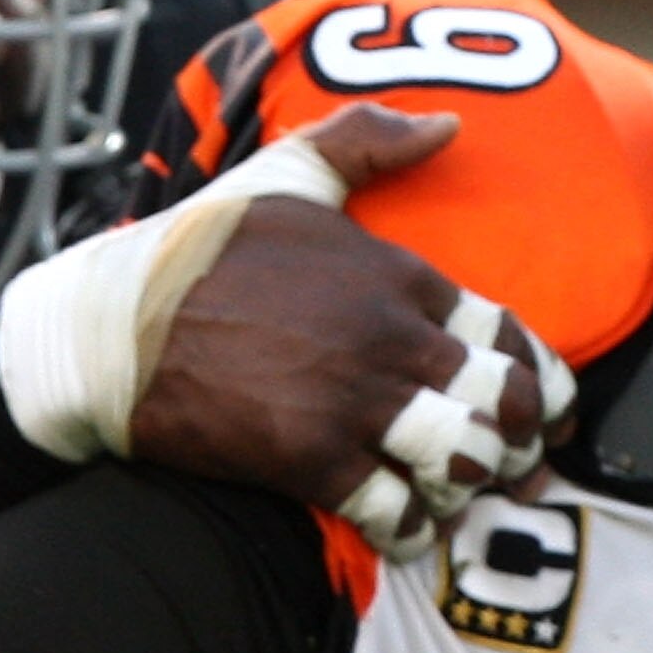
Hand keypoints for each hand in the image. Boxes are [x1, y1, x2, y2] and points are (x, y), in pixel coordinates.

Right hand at [132, 106, 574, 555]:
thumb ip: (369, 139)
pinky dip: (411, 527)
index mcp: (396, 274)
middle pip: (501, 401)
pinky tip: (405, 524)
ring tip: (452, 488)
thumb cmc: (199, 248)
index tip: (540, 400)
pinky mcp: (308, 460)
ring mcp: (351, 402)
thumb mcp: (287, 171)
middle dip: (517, 437)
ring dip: (467, 482)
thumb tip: (448, 126)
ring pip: (460, 458)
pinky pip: (394, 510)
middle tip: (509, 457)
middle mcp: (388, 338)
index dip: (537, 374)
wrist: (112, 326)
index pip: (507, 331)